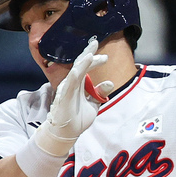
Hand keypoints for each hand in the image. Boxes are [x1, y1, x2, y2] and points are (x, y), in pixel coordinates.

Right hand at [33, 36, 106, 157]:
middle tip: (95, 42)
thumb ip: (100, 93)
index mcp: (78, 85)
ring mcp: (68, 89)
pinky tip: (82, 65)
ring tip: (91, 53)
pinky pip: (71, 82)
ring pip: (76, 71)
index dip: (95, 61)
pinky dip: (77, 73)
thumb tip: (110, 82)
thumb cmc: (77, 119)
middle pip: (80, 65)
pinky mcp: (65, 95)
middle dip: (88, 53)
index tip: (105, 58)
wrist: (66, 134)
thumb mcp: (94, 105)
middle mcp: (72, 84)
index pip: (86, 68)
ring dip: (83, 61)